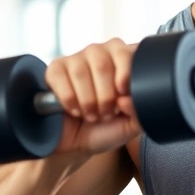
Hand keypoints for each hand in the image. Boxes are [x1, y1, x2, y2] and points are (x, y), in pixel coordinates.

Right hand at [44, 38, 140, 155]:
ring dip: (87, 101)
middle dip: (105, 95)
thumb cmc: (108, 127)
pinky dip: (69, 99)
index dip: (125, 71)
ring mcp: (78, 58)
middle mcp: (101, 52)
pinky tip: (75, 110)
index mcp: (125, 60)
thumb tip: (127, 99)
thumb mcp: (130, 125)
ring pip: (80, 72)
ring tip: (92, 115)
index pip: (128, 51)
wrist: (78, 142)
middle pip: (102, 64)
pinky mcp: (56, 68)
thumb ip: (138, 112)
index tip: (122, 93)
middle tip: (107, 113)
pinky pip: (60, 78)